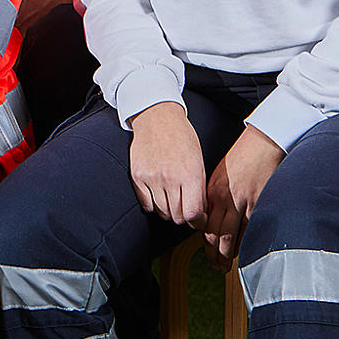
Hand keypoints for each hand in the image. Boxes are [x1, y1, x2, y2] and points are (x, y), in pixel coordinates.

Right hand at [127, 101, 205, 225]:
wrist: (156, 117)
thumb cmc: (181, 137)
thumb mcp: (198, 161)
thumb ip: (199, 189)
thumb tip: (200, 214)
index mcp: (190, 174)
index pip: (193, 214)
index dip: (197, 220)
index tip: (198, 218)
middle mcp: (170, 178)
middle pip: (177, 216)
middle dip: (183, 216)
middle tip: (185, 208)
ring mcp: (151, 178)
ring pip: (162, 212)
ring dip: (168, 211)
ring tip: (172, 199)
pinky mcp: (137, 176)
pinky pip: (146, 205)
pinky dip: (153, 204)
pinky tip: (159, 194)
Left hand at [203, 126, 285, 263]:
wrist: (263, 142)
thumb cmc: (242, 157)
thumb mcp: (220, 176)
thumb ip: (214, 198)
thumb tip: (209, 219)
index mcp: (213, 191)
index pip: (205, 225)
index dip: (205, 244)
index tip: (207, 254)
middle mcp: (226, 199)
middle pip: (217, 235)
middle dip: (215, 255)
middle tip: (215, 267)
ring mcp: (244, 202)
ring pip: (233, 237)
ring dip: (229, 255)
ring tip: (227, 266)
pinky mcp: (261, 203)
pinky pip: (252, 230)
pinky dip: (247, 244)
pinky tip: (245, 252)